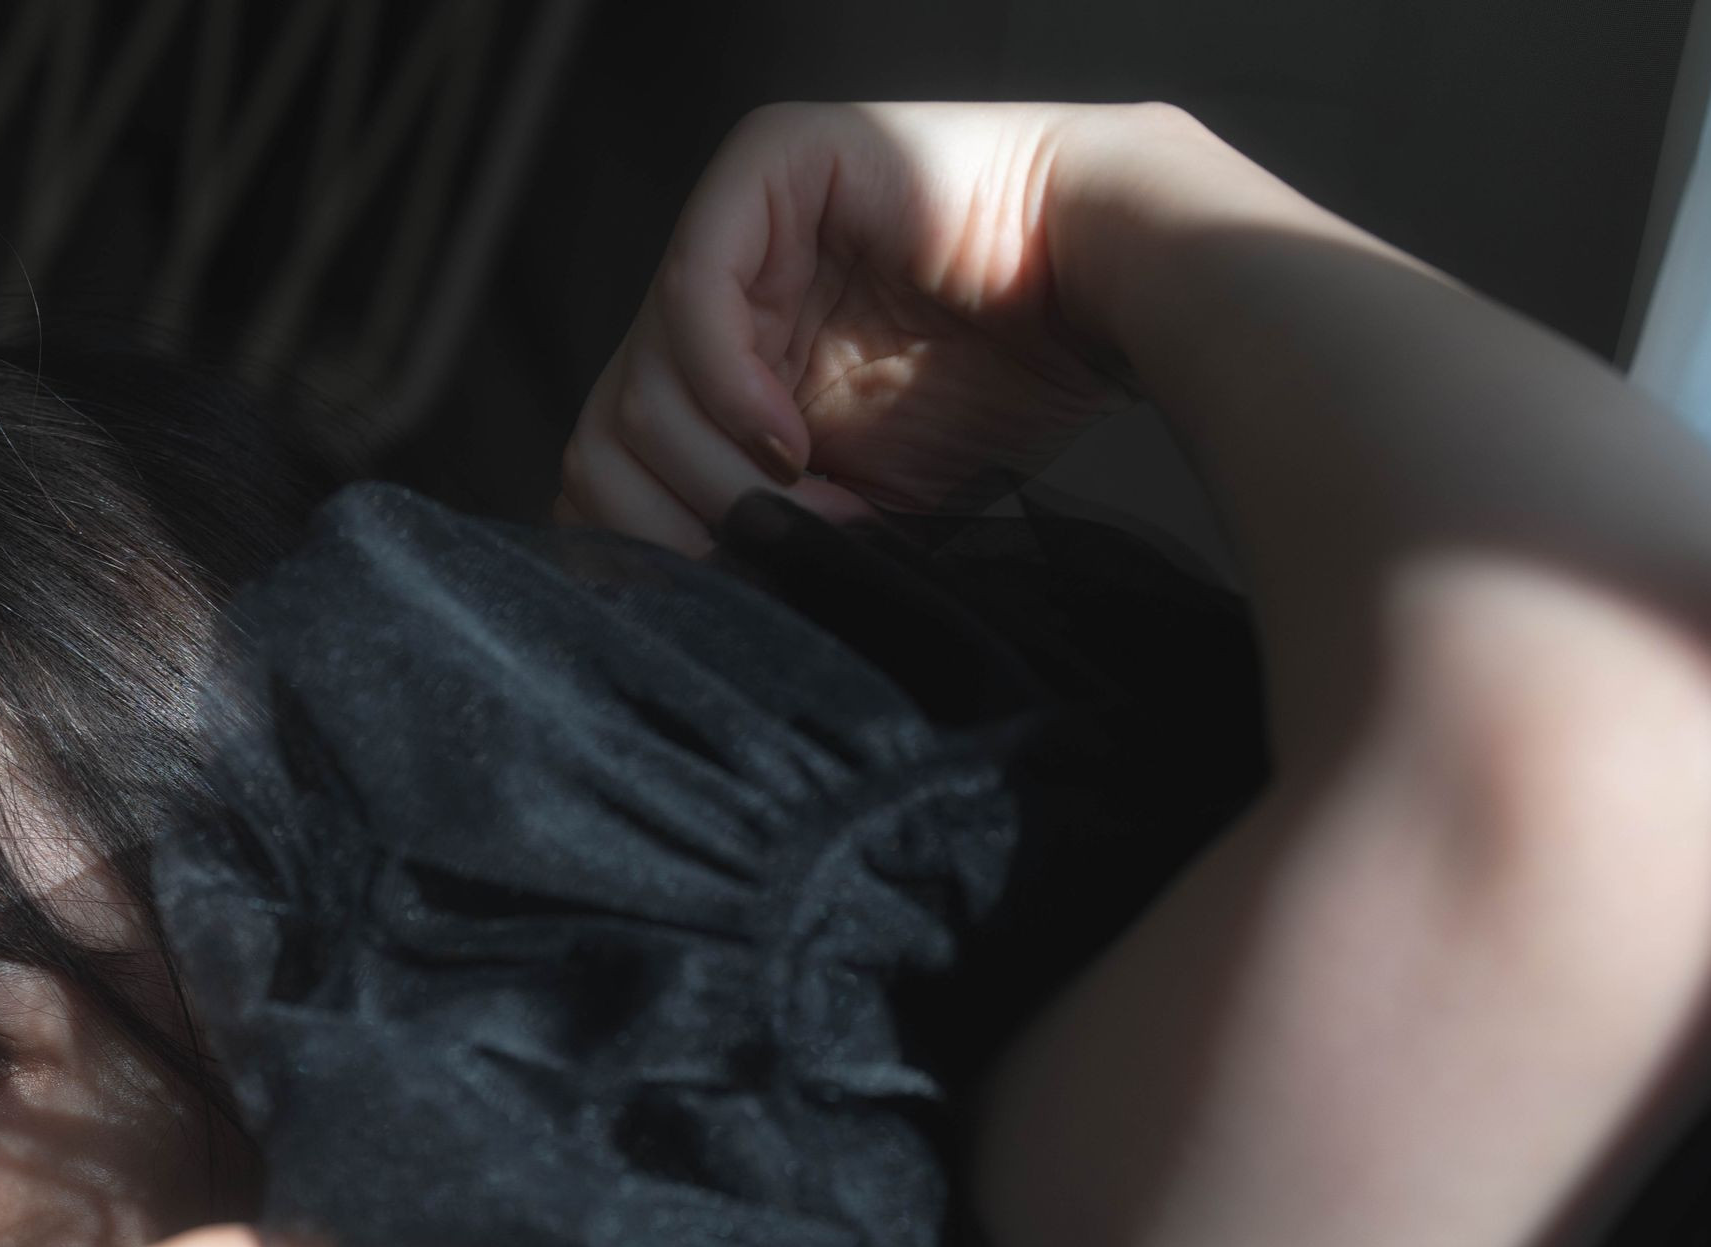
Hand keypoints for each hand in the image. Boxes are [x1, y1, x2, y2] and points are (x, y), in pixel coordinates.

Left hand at [557, 99, 1160, 550]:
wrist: (1107, 303)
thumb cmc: (997, 401)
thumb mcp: (846, 508)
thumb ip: (749, 534)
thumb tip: (658, 617)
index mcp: (707, 381)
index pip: (605, 483)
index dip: (654, 560)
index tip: (749, 597)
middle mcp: (703, 307)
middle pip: (603, 447)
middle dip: (686, 531)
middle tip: (784, 554)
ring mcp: (729, 233)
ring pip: (637, 390)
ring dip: (723, 479)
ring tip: (821, 505)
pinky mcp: (770, 166)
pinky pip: (692, 291)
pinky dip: (729, 391)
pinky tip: (791, 442)